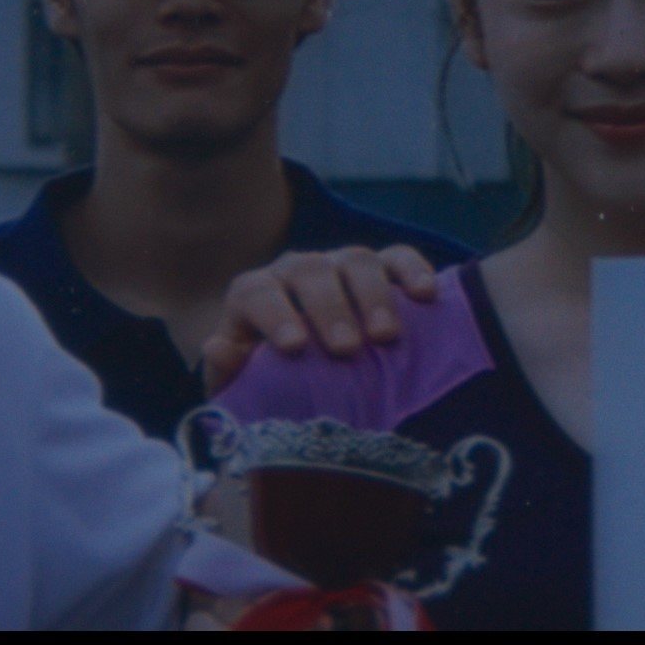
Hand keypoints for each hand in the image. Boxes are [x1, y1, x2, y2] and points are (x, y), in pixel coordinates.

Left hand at [202, 245, 438, 393]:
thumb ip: (228, 372)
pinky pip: (398, 257)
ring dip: (373, 295)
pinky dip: (413, 270)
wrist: (309, 372)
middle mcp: (297, 271)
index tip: (296, 347)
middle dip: (329, 308)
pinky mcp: (382, 268)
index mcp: (255, 295)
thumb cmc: (273, 384)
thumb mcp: (244, 387)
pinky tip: (427, 296)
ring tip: (387, 335)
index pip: (256, 292)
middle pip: (310, 271)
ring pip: (357, 260)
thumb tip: (218, 348)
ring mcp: (341, 265)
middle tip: (346, 348)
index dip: (275, 315)